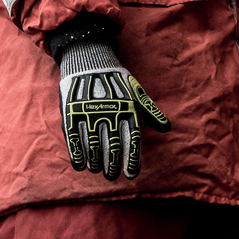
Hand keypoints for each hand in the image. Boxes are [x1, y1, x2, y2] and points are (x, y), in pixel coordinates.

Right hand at [57, 39, 168, 180]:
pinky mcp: (71, 111)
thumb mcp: (137, 93)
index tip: (132, 174)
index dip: (132, 159)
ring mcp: (89, 112)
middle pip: (112, 145)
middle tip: (112, 176)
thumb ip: (150, 111)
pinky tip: (80, 165)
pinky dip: (77, 153)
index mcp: (127, 109)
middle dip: (112, 164)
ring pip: (93, 145)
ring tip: (98, 170)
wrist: (90, 62)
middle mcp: (109, 112)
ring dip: (95, 161)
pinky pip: (74, 137)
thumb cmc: (117, 82)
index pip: (132, 139)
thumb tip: (167, 127)